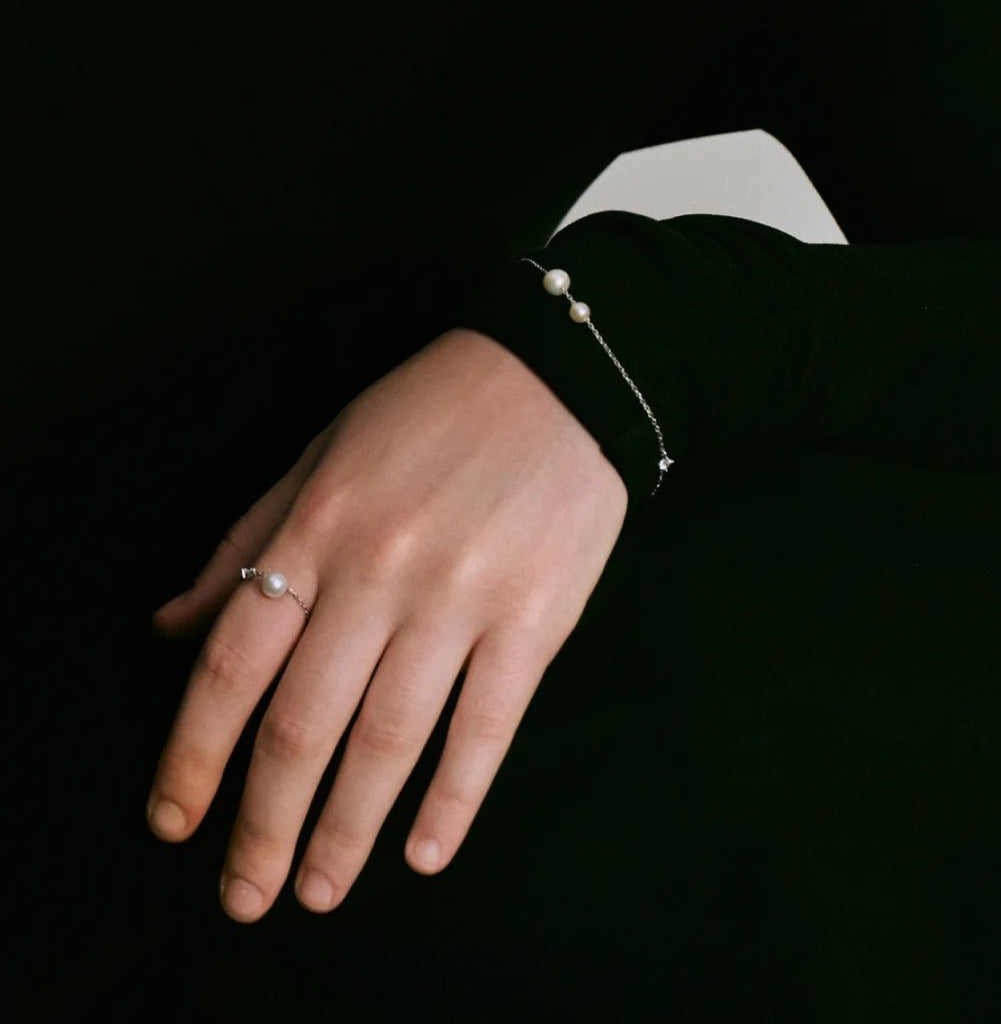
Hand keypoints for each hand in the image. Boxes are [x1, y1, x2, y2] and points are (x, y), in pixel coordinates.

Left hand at [147, 327, 627, 921]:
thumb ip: (248, 541)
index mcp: (319, 529)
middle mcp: (381, 573)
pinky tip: (426, 854)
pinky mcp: (536, 620)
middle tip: (248, 895)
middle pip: (305, 724)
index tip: (174, 822)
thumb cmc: (430, 411)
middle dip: (266, 824)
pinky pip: (487, 727)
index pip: (233, 664)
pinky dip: (454, 800)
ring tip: (320, 892)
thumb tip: (171, 626)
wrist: (557, 377)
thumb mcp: (322, 454)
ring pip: (390, 741)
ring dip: (348, 830)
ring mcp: (463, 600)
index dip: (194, 754)